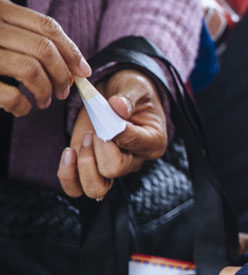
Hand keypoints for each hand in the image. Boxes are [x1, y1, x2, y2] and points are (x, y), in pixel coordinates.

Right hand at [0, 0, 90, 115]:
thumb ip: (22, 33)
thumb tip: (74, 62)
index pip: (47, 26)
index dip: (72, 50)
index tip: (83, 70)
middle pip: (44, 49)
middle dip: (63, 74)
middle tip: (64, 91)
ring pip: (31, 70)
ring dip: (45, 90)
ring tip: (44, 101)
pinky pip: (10, 94)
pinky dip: (23, 105)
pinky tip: (22, 108)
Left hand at [58, 69, 168, 199]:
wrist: (117, 95)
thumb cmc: (131, 91)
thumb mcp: (135, 86)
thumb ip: (129, 97)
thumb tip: (118, 107)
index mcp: (153, 142)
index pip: (136, 145)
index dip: (118, 131)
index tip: (113, 112)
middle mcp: (134, 161)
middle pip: (113, 169)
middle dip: (98, 147)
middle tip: (96, 128)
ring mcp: (112, 168)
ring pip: (96, 188)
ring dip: (83, 164)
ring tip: (86, 138)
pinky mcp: (91, 169)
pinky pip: (76, 188)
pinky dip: (67, 174)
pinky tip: (69, 152)